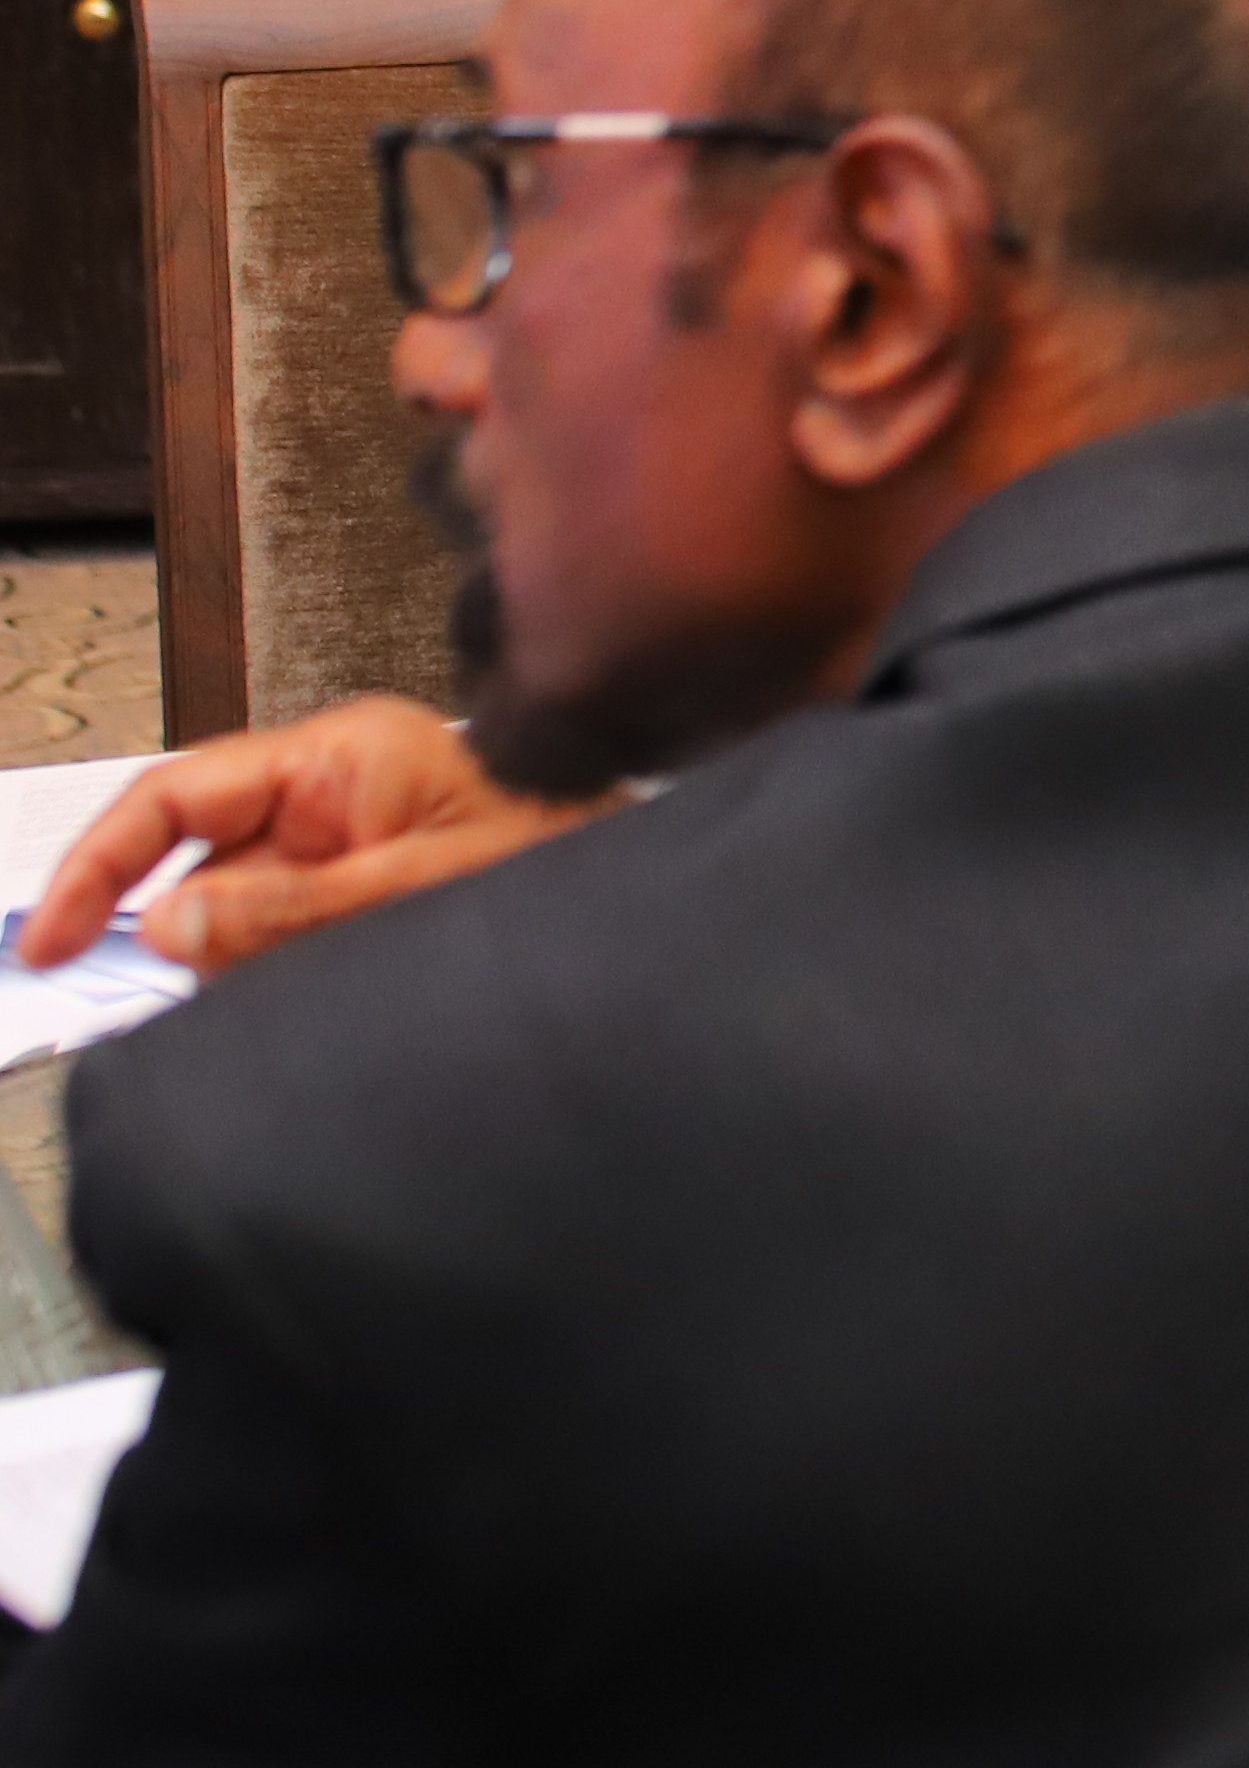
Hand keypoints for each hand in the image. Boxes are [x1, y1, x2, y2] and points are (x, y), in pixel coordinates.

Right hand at [19, 695, 596, 976]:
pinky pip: (291, 939)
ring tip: (291, 995)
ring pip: (241, 913)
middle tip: (168, 999)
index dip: (100, 864)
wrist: (668, 904)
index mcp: (344, 758)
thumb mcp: (424, 885)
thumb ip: (296, 907)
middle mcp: (339, 793)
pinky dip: (276, 982)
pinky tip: (301, 1010)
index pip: (178, 795)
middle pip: (200, 862)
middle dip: (181, 937)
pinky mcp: (374, 894)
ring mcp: (354, 845)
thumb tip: (171, 923)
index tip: (51, 939)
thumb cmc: (573, 853)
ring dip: (238, 970)